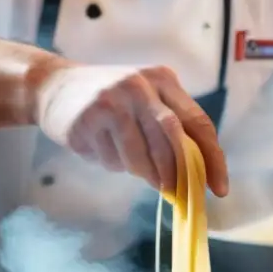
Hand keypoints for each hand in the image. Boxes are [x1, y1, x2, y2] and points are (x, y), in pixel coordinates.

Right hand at [34, 63, 227, 195]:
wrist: (53, 86)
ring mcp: (113, 100)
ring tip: (127, 160)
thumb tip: (196, 176)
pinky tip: (101, 147)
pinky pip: (112, 159)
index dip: (213, 159)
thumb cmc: (110, 100)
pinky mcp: (89, 118)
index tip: (219, 189)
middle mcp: (141, 86)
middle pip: (172, 141)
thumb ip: (170, 129)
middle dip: (177, 173)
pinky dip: (113, 164)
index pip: (199, 123)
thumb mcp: (144, 100)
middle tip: (174, 191)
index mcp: (163, 80)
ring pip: (141, 157)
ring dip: (140, 172)